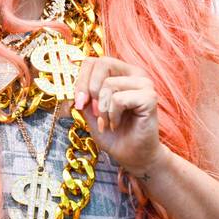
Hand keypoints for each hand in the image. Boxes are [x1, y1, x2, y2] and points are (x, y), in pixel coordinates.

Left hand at [72, 56, 165, 174]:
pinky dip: (113, 115)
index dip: (81, 80)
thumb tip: (69, 84)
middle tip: (94, 112)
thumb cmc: (115, 135)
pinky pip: (118, 99)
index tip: (79, 102)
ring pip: (109, 83)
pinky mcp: (150, 97)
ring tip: (108, 123)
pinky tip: (118, 124)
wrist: (132, 157)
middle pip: (102, 63)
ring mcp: (145, 84)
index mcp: (121, 73)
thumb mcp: (91, 112)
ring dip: (102, 110)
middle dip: (90, 90)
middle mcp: (134, 74)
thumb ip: (83, 95)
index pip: (94, 61)